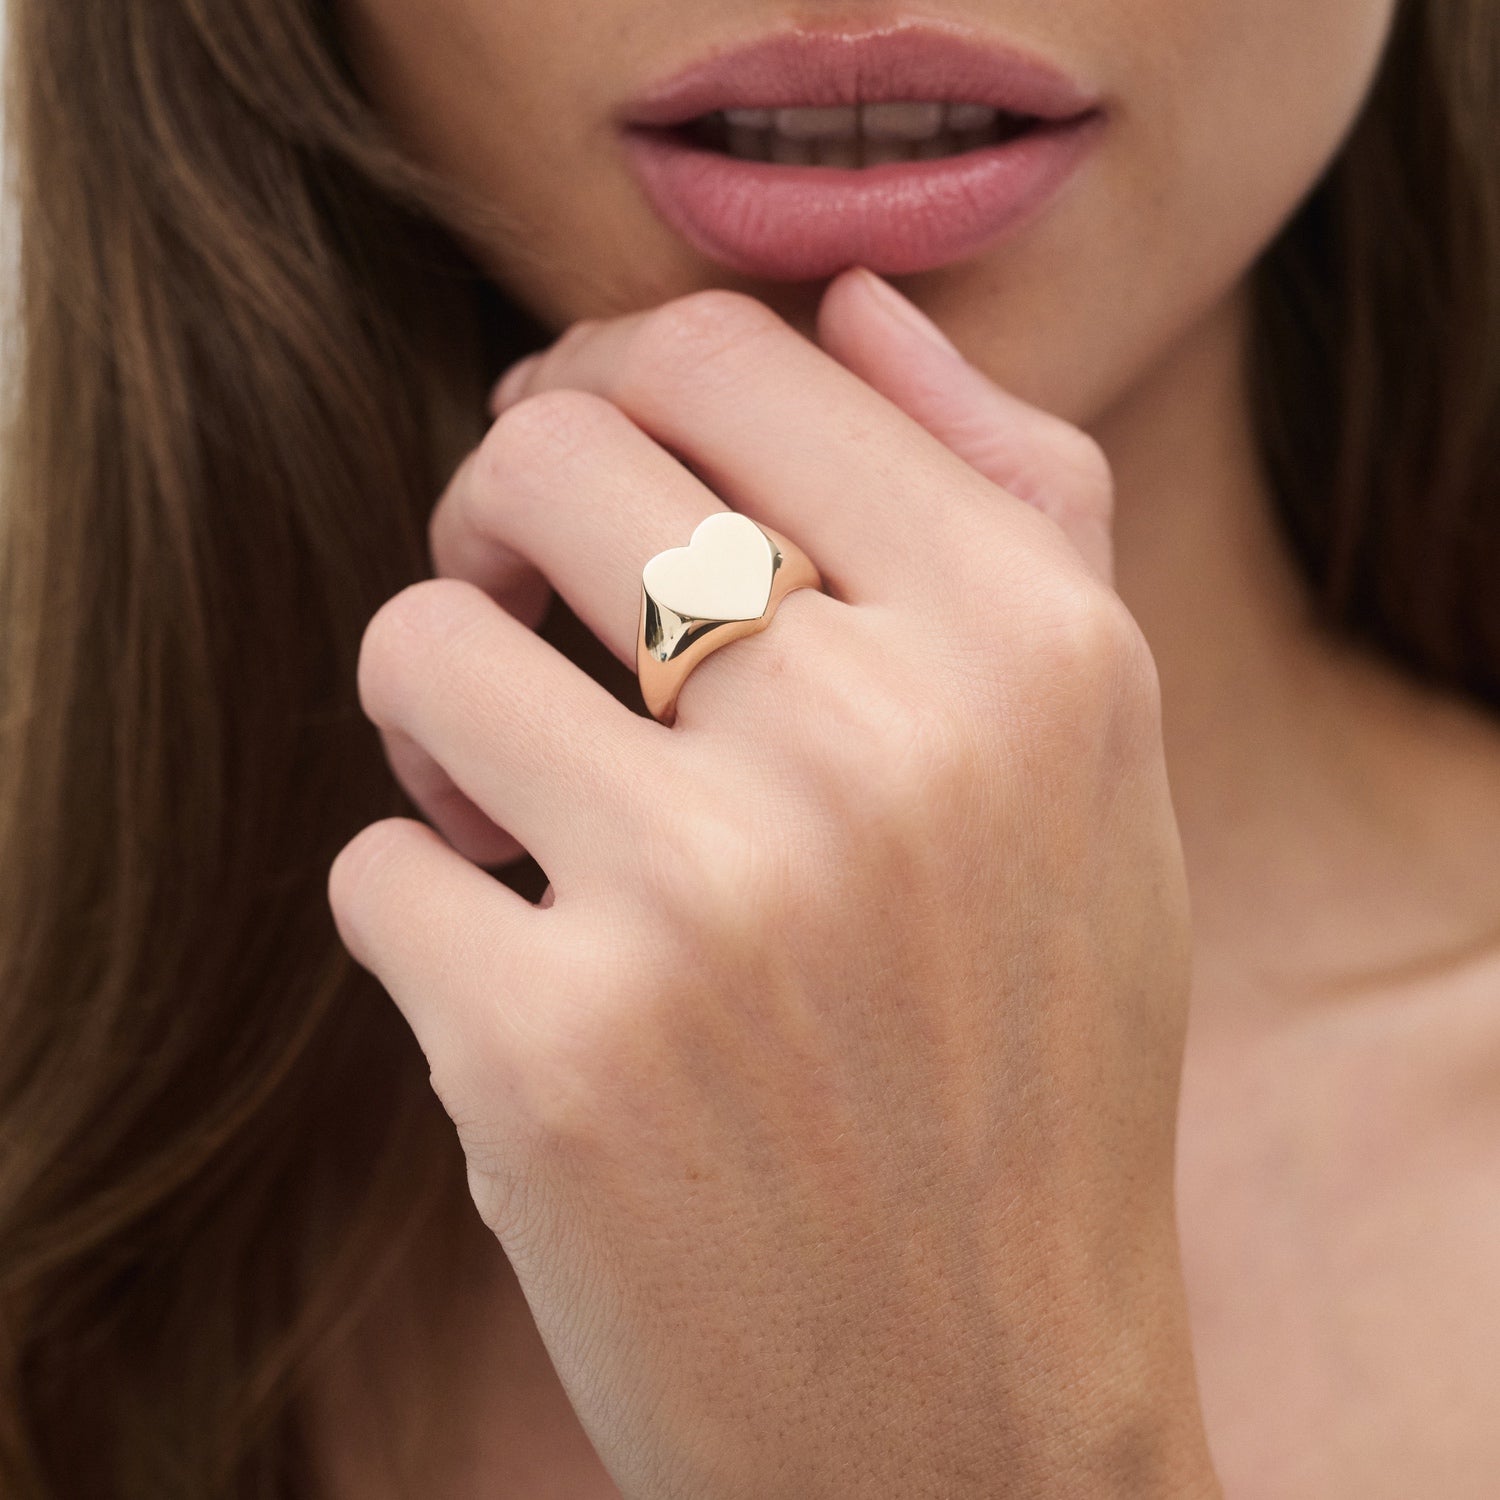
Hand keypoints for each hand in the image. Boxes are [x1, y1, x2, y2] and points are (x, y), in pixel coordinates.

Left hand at [328, 268, 1221, 1498]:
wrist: (977, 1406)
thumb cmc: (1030, 1061)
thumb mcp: (1092, 766)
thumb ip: (1008, 496)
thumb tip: (846, 300)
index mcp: (1033, 644)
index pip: (730, 353)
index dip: (614, 376)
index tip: (590, 463)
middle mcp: (883, 742)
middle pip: (546, 450)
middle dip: (493, 508)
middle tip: (515, 598)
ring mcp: (709, 903)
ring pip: (421, 642)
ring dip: (440, 711)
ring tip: (518, 806)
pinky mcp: (553, 1061)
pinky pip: (379, 866)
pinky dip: (428, 907)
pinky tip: (531, 984)